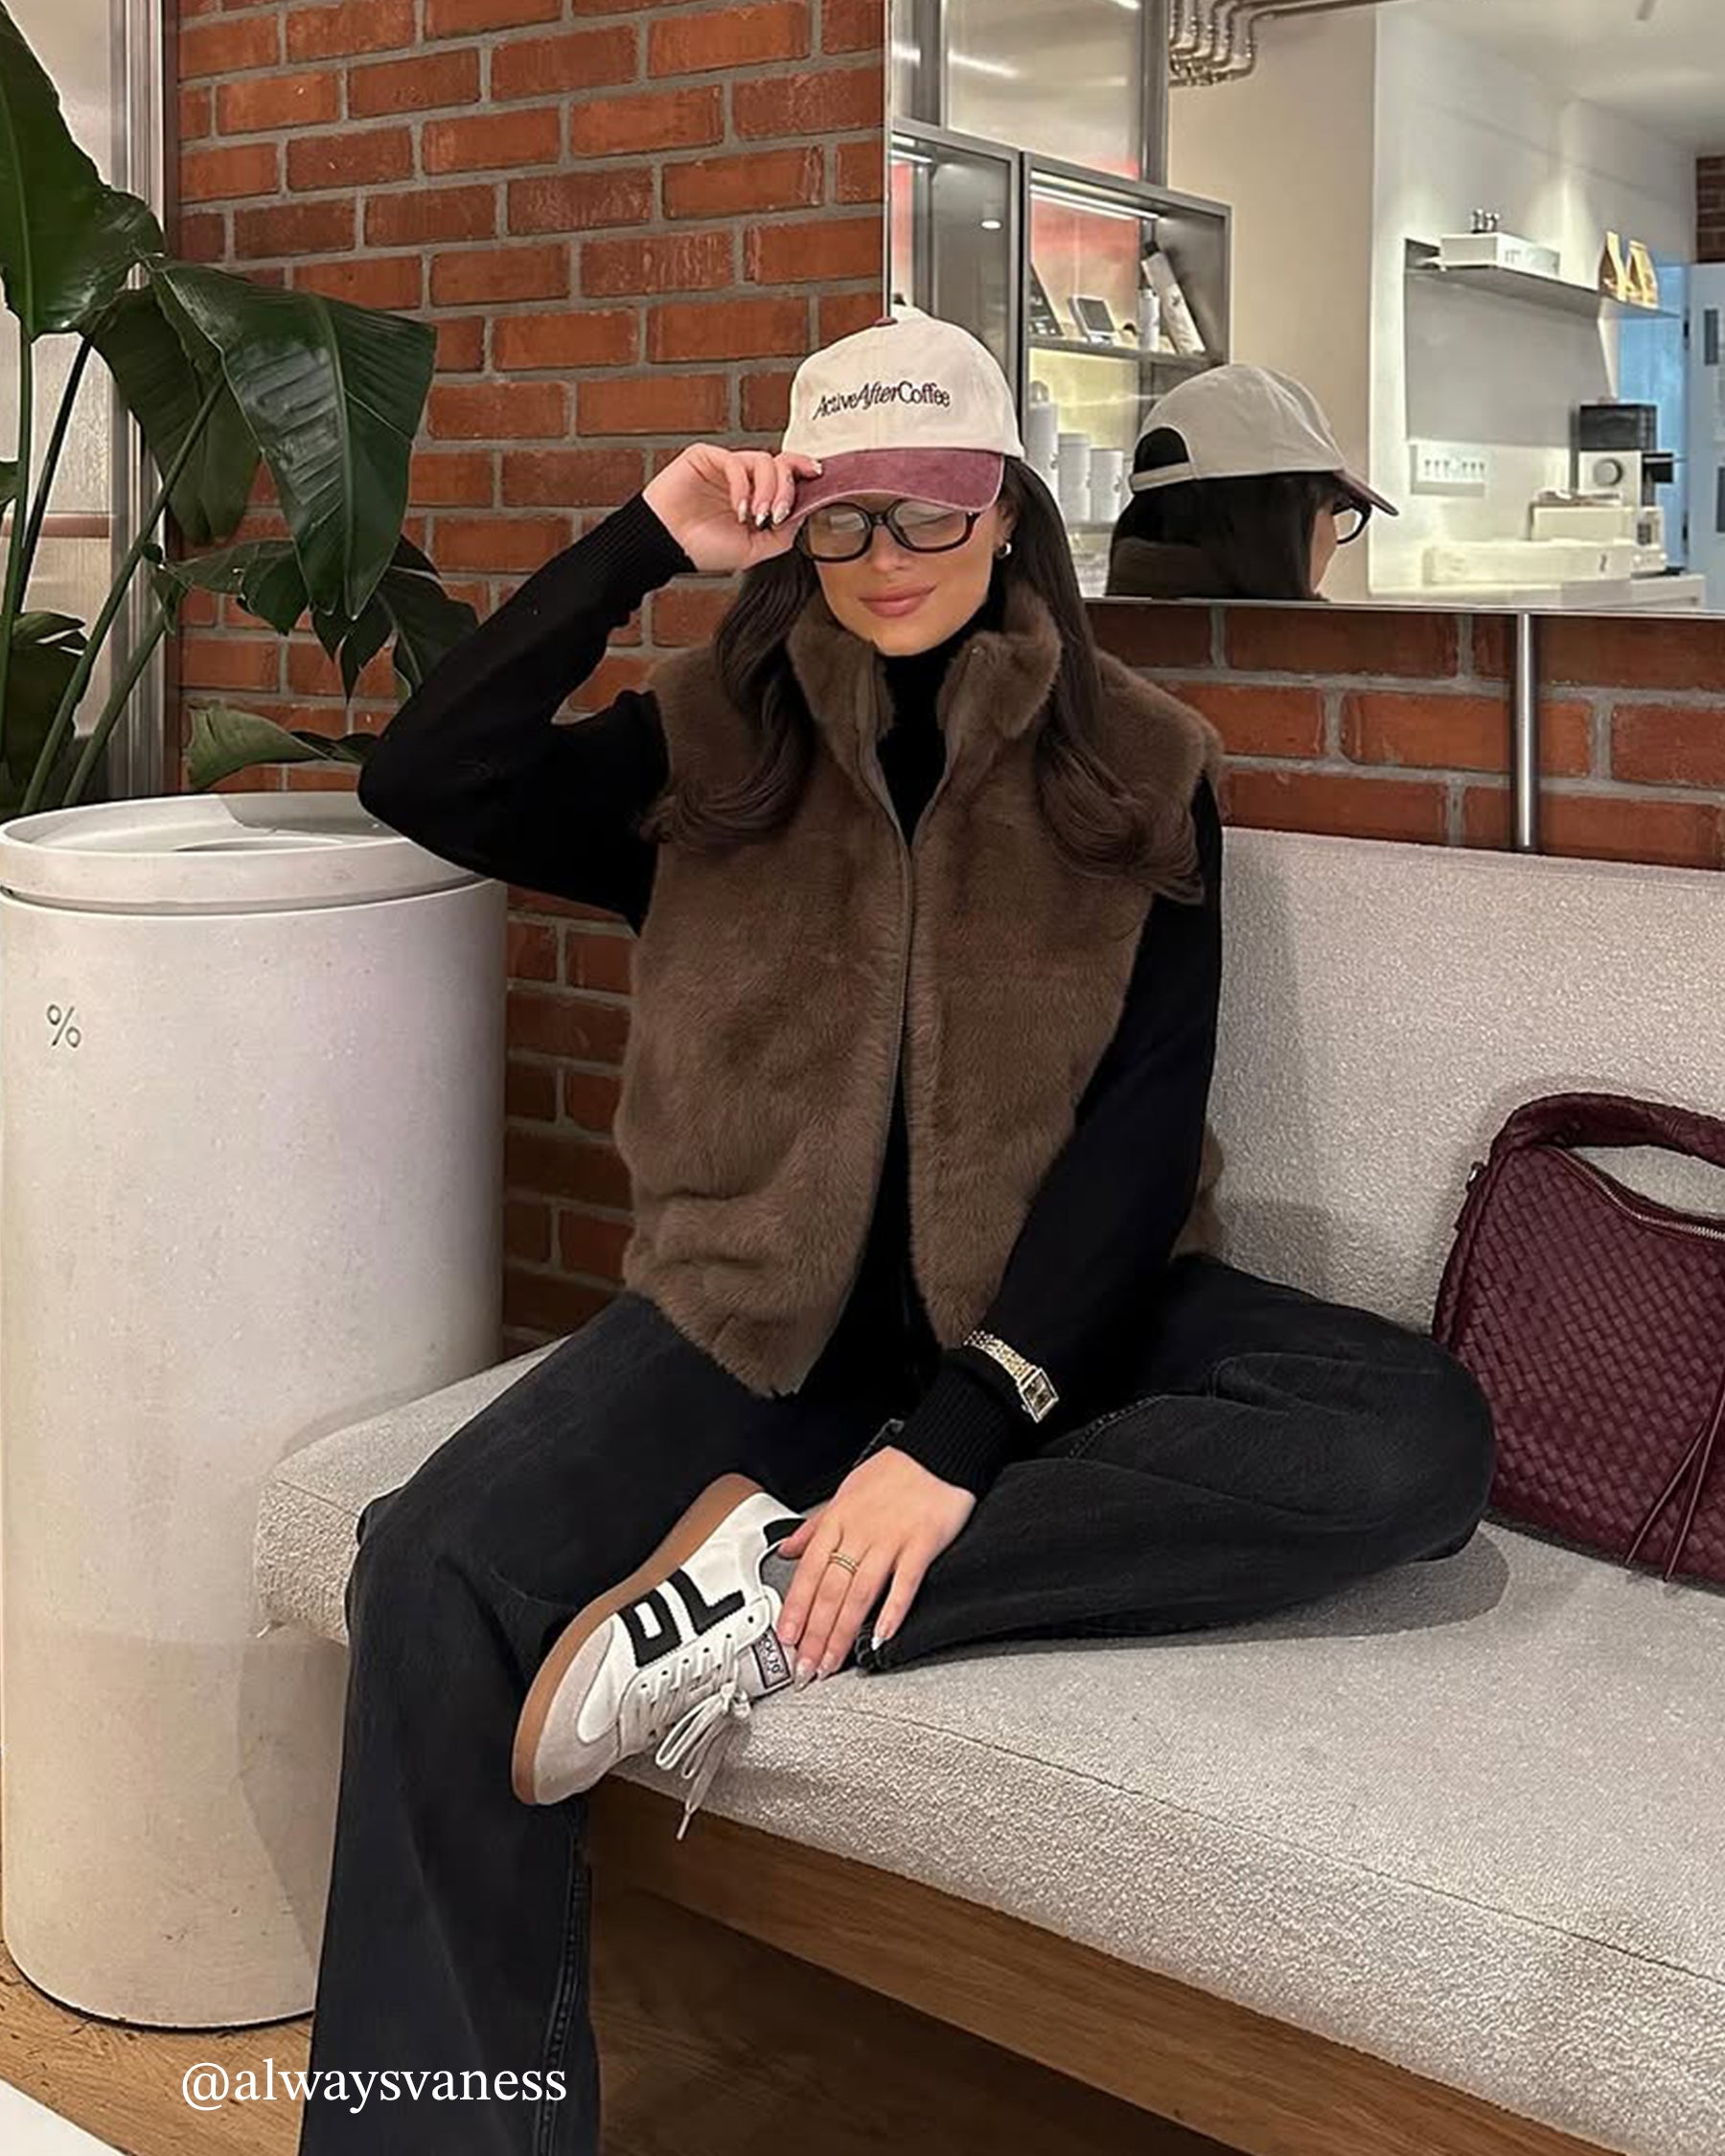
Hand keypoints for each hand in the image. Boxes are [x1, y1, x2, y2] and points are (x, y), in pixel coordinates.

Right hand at [641, 443, 822, 574]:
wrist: (667, 546)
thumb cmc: (702, 548)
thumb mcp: (752, 551)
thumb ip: (781, 535)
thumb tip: (804, 515)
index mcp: (756, 495)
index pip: (787, 474)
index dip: (804, 470)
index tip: (819, 475)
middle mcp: (744, 478)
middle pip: (780, 465)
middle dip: (785, 490)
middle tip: (776, 514)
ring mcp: (725, 466)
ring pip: (763, 461)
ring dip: (767, 489)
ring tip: (756, 515)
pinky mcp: (706, 457)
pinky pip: (735, 461)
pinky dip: (742, 486)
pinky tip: (738, 508)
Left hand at [775, 1447, 974, 1679]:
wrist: (939, 1452)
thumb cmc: (894, 1472)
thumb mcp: (845, 1491)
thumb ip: (815, 1526)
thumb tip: (789, 1549)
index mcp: (838, 1520)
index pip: (809, 1572)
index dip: (795, 1608)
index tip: (786, 1638)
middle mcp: (860, 1532)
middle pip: (830, 1590)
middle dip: (814, 1633)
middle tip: (804, 1666)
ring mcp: (892, 1539)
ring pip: (859, 1593)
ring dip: (842, 1633)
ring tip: (831, 1662)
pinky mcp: (922, 1543)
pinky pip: (905, 1582)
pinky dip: (893, 1611)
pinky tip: (882, 1636)